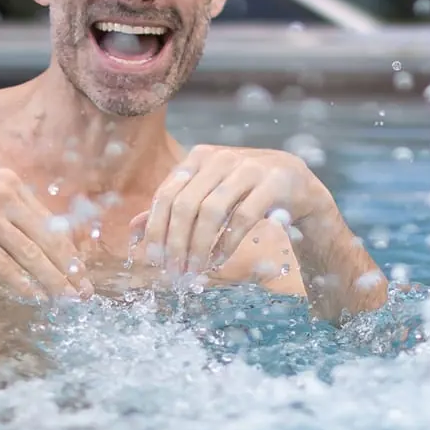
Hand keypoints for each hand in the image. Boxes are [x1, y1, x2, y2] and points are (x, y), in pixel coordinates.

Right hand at [0, 160, 80, 297]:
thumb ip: (8, 209)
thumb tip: (36, 238)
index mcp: (11, 184)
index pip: (51, 223)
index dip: (69, 252)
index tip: (81, 273)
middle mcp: (3, 195)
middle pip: (48, 239)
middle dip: (70, 270)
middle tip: (84, 293)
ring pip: (30, 253)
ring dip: (52, 281)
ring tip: (66, 300)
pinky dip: (20, 283)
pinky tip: (33, 297)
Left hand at [132, 144, 326, 278]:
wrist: (296, 184)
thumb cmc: (244, 191)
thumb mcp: (207, 194)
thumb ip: (173, 208)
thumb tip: (133, 232)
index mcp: (200, 156)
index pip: (166, 195)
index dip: (156, 230)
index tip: (154, 261)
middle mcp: (221, 158)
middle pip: (185, 205)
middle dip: (175, 244)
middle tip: (173, 273)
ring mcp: (249, 168)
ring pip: (211, 213)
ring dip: (198, 247)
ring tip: (193, 272)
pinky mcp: (273, 184)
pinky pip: (242, 219)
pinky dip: (226, 244)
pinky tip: (217, 261)